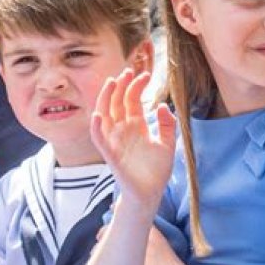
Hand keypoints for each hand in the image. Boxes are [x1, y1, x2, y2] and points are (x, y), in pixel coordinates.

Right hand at [90, 69, 175, 205]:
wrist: (151, 193)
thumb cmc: (156, 170)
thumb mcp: (167, 144)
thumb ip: (167, 125)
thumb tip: (163, 106)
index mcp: (135, 126)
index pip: (131, 100)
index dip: (136, 86)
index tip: (146, 74)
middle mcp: (123, 130)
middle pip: (116, 102)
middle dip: (121, 86)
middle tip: (128, 71)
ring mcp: (115, 141)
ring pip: (104, 115)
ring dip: (105, 99)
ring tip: (111, 83)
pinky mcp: (110, 155)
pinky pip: (100, 139)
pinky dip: (96, 127)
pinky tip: (98, 115)